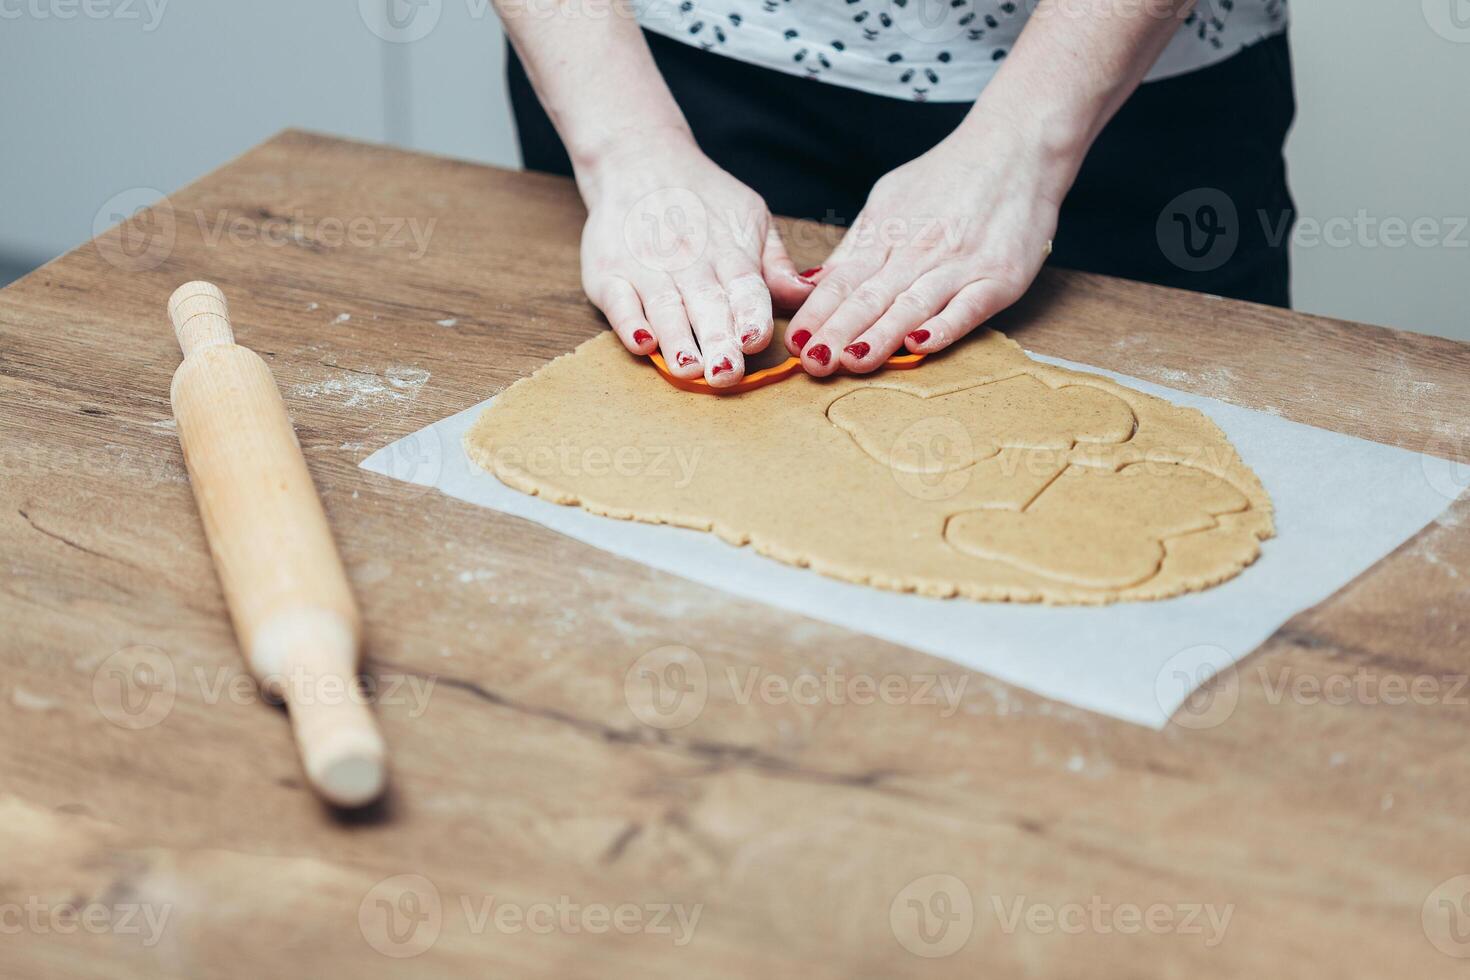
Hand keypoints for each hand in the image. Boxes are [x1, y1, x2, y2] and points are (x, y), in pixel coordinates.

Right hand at [579, 133, 813, 386]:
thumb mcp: (751, 218)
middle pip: (706, 306)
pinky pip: (618, 302)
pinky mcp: (608, 274)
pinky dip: (628, 322)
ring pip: (664, 308)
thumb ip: (776, 264)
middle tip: (725, 374)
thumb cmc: (703, 200)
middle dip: (717, 342)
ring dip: (676, 340)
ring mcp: (646, 268)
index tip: (755, 340)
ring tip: (688, 368)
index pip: (744, 288)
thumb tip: (808, 293)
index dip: (750, 314)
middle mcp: (689, 262)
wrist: (638, 159)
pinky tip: (642, 342)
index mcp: (729, 253)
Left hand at [785, 125, 1062, 374]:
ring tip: (851, 362)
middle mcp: (917, 252)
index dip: (816, 313)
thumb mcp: (888, 201)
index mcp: (886, 236)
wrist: (1016, 145)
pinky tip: (920, 345)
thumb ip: (855, 247)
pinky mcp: (998, 277)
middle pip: (870, 297)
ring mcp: (959, 265)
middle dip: (837, 333)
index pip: (842, 281)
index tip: (793, 342)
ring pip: (911, 305)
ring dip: (880, 336)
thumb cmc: (949, 177)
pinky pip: (968, 306)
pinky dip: (944, 326)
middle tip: (812, 363)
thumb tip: (813, 283)